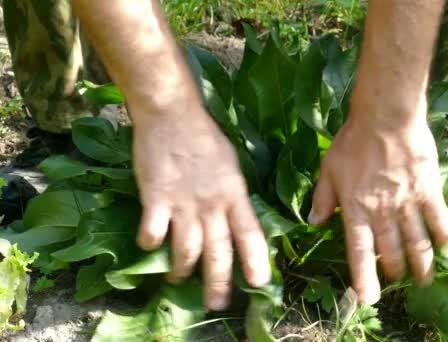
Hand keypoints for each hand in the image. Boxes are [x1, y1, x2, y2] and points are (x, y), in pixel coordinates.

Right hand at [132, 106, 270, 310]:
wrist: (173, 115)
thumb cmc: (205, 138)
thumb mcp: (231, 165)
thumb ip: (233, 195)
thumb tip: (236, 220)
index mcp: (234, 194)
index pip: (250, 234)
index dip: (256, 262)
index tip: (259, 284)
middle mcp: (212, 204)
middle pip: (218, 252)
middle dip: (218, 283)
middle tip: (217, 304)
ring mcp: (183, 203)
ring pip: (187, 249)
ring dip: (182, 270)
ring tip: (179, 280)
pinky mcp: (155, 198)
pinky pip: (153, 231)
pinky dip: (150, 243)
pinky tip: (149, 246)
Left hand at [308, 97, 447, 303]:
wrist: (385, 118)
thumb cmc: (353, 142)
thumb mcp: (329, 169)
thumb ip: (322, 199)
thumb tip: (314, 222)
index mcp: (356, 210)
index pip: (359, 251)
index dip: (363, 277)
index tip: (368, 298)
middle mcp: (382, 213)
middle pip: (391, 251)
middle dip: (394, 272)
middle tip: (398, 281)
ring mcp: (408, 203)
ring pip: (417, 242)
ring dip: (421, 264)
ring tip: (424, 279)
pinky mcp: (428, 190)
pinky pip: (439, 219)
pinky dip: (443, 236)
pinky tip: (446, 247)